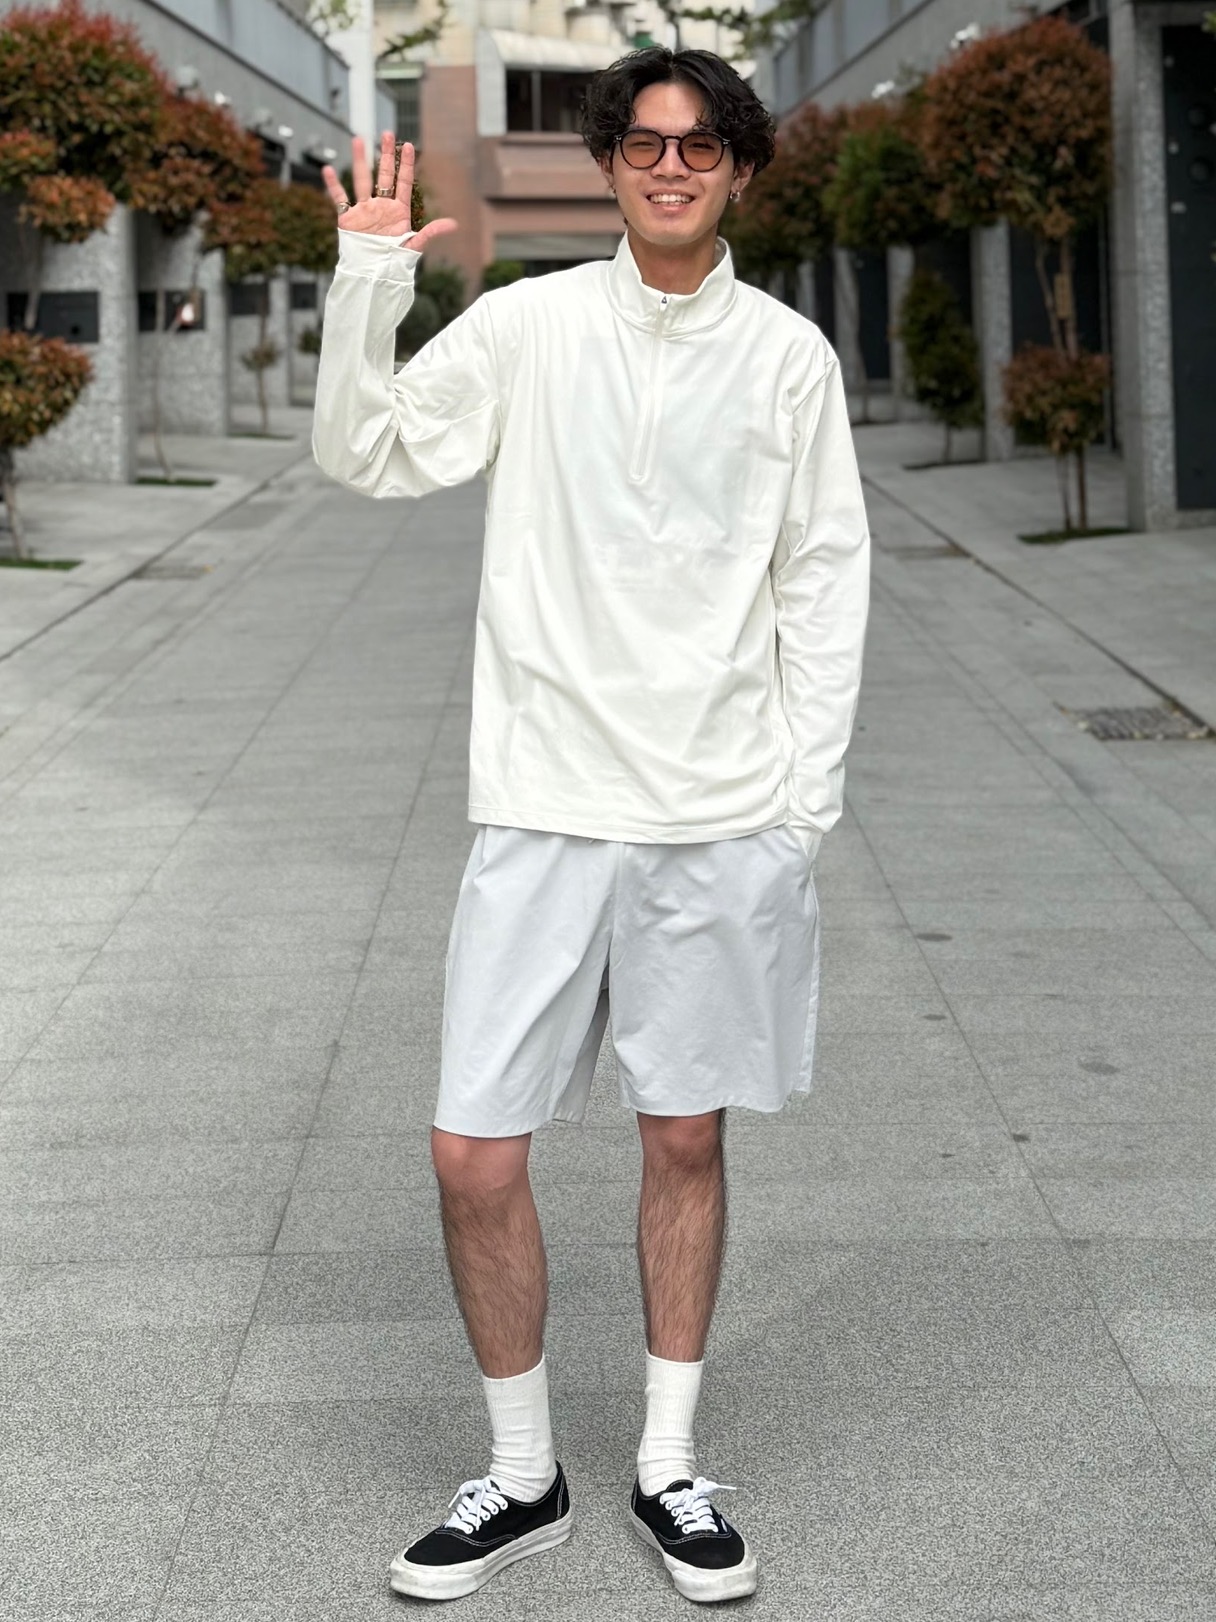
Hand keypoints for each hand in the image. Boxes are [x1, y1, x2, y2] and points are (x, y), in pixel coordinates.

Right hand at [321, 132, 456, 252]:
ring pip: (362, 180)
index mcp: (398, 211)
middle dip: (386, 155)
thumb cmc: (395, 262)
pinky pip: (339, 199)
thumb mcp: (415, 245)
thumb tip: (454, 224)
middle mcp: (381, 206)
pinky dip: (332, 185)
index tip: (409, 146)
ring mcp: (364, 210)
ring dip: (360, 160)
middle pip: (384, 175)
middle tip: (387, 134)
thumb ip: (432, 232)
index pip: (404, 183)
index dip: (406, 165)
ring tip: (359, 139)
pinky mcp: (349, 219)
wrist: (374, 275)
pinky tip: (327, 170)